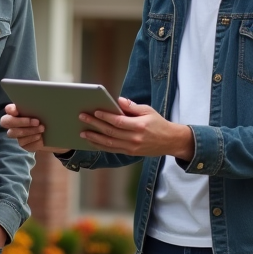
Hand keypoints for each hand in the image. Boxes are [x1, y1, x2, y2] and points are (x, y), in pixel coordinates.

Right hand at [0, 104, 69, 152]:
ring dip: (28, 130)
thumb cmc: (52, 118)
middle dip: (19, 121)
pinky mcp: (23, 144)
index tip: (17, 110)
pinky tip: (41, 138)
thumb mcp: (50, 110)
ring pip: (14, 133)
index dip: (10, 109)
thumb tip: (48, 96)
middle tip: (36, 121)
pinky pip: (23, 143)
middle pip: (6, 122)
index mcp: (19, 111)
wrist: (59, 135)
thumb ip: (43, 105)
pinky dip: (32, 139)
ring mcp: (18, 134)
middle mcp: (15, 122)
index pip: (8, 109)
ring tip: (42, 128)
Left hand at [78, 97, 194, 159]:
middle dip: (95, 124)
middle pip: (110, 132)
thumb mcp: (148, 111)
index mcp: (139, 126)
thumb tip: (118, 100)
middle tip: (83, 118)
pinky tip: (92, 142)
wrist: (170, 141)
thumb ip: (132, 107)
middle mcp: (134, 138)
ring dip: (94, 138)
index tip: (95, 111)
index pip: (118, 121)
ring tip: (83, 133)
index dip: (105, 117)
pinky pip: (113, 150)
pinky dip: (101, 146)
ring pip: (109, 143)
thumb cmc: (158, 123)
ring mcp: (131, 148)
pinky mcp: (130, 153)